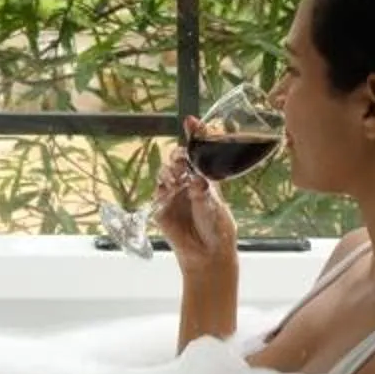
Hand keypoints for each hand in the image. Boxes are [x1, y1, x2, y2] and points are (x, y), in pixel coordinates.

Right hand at [152, 129, 237, 270]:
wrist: (207, 253)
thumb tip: (196, 178)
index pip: (198, 151)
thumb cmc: (217, 227)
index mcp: (204, 176)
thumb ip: (203, 189)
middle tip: (181, 160)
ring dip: (169, 171)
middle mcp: (187, 181)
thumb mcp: (214, 203)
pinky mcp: (160, 207)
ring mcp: (172, 193)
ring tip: (176, 179)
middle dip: (177, 155)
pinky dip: (162, 189)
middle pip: (177, 158)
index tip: (191, 121)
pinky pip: (157, 192)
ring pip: (164, 172)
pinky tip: (169, 191)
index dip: (194, 134)